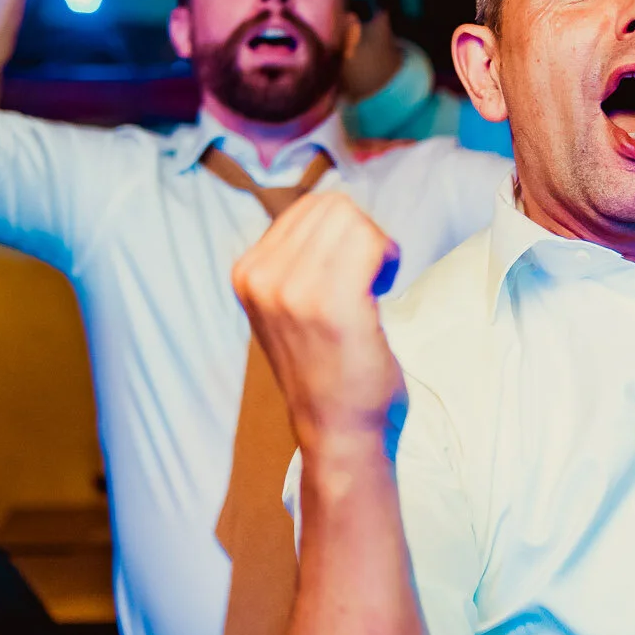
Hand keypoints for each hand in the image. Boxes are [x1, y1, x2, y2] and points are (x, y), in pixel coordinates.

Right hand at [232, 194, 404, 448]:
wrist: (337, 431)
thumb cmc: (326, 368)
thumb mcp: (287, 306)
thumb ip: (295, 258)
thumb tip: (332, 202)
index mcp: (247, 272)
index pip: (309, 207)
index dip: (343, 232)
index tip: (348, 273)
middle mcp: (261, 277)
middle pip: (333, 207)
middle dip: (361, 234)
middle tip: (367, 280)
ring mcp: (292, 290)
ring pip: (352, 219)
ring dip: (376, 246)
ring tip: (372, 287)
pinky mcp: (332, 304)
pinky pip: (371, 243)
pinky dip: (388, 258)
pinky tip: (384, 290)